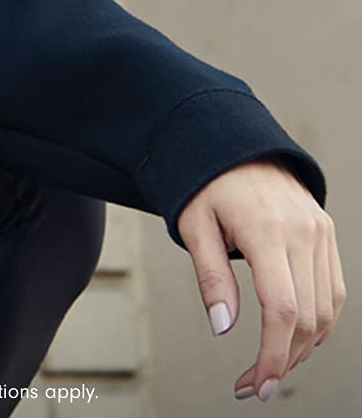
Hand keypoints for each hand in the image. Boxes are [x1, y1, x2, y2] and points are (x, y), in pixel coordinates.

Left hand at [177, 155, 344, 401]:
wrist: (232, 141)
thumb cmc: (203, 182)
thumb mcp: (193, 224)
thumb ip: (211, 276)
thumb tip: (224, 329)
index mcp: (266, 229)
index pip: (283, 308)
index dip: (274, 355)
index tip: (257, 385)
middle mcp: (302, 232)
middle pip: (309, 317)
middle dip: (286, 359)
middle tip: (256, 383)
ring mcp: (320, 232)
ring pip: (327, 310)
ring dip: (304, 346)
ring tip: (271, 364)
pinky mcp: (327, 234)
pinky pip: (333, 291)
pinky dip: (319, 321)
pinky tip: (295, 336)